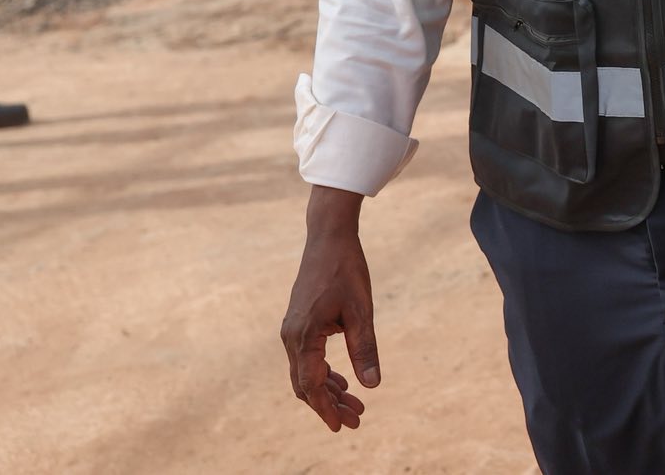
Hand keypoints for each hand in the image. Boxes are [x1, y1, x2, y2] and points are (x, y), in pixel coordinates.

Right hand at [280, 190, 378, 432]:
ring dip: (329, 390)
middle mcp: (291, 337)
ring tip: (355, 405)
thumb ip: (366, 349)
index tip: (344, 426)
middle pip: (307, 384)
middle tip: (357, 420)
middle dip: (330, 404)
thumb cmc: (347, 271)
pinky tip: (344, 381)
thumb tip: (373, 386)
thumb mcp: (362, 312)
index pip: (312, 385)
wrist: (328, 237)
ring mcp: (292, 330)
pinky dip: (324, 373)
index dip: (327, 408)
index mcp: (303, 336)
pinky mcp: (299, 324)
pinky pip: (307, 358)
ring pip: (307, 373)